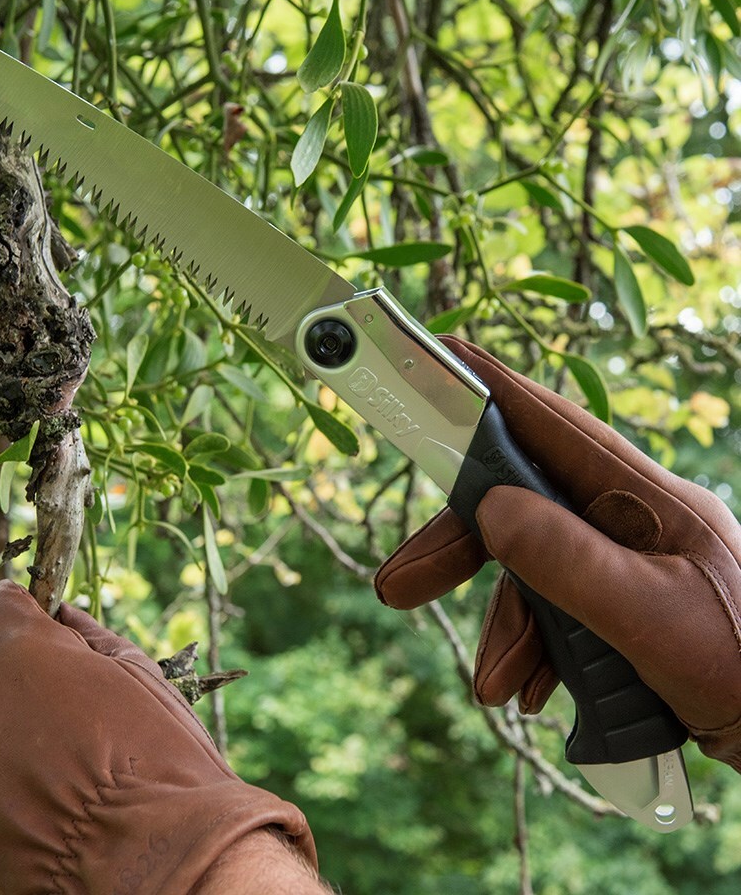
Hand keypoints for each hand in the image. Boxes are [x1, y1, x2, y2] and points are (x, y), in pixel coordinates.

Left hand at [0, 580, 315, 893]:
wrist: (155, 867)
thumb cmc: (161, 765)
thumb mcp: (138, 678)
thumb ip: (89, 637)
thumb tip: (61, 613)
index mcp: (13, 643)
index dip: (20, 624)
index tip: (37, 644)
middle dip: (0, 683)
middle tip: (47, 725)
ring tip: (20, 779)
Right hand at [374, 337, 740, 771]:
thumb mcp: (652, 621)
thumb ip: (567, 563)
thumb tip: (491, 508)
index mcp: (645, 497)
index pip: (553, 426)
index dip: (492, 390)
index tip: (441, 354)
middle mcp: (629, 519)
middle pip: (520, 506)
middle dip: (459, 549)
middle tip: (396, 587)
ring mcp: (626, 563)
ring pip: (532, 570)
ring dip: (506, 629)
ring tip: (499, 689)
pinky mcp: (624, 607)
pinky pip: (556, 613)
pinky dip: (536, 652)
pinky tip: (535, 694)